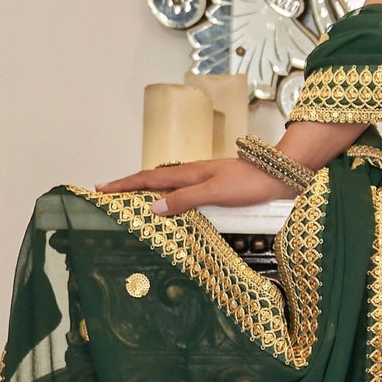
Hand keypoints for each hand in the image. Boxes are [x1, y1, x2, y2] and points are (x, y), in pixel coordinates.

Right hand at [94, 155, 302, 215]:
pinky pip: (180, 188)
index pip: (148, 179)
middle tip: (106, 192)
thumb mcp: (216, 192)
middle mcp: (192, 173)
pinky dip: (165, 193)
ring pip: (166, 182)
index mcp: (189, 173)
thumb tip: (153, 207)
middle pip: (153, 178)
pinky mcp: (214, 184)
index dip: (124, 184)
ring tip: (128, 195)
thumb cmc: (250, 183)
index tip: (100, 188)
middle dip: (128, 184)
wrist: (280, 174)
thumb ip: (186, 199)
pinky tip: (168, 200)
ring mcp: (203, 178)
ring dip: (145, 188)